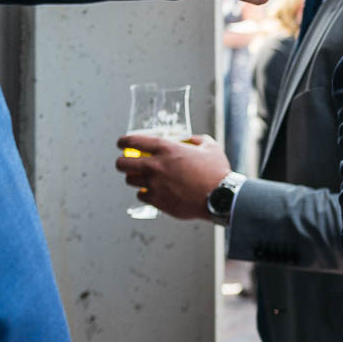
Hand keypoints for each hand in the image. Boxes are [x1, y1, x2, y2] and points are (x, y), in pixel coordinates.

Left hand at [115, 132, 230, 219]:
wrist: (220, 197)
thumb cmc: (217, 172)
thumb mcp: (210, 147)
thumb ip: (196, 140)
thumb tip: (188, 140)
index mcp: (166, 148)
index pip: (133, 141)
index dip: (123, 141)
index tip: (121, 143)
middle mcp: (155, 166)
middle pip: (122, 163)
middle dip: (122, 162)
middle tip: (127, 163)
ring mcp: (154, 185)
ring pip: (130, 180)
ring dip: (134, 178)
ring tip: (141, 178)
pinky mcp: (157, 201)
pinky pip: (141, 196)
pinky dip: (145, 193)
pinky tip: (153, 191)